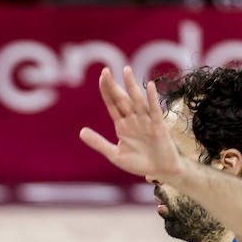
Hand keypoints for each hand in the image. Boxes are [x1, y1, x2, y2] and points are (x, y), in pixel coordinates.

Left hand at [79, 65, 183, 182]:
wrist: (161, 171)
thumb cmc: (139, 163)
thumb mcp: (115, 155)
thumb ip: (99, 143)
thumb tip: (81, 131)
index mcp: (122, 126)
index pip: (112, 105)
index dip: (106, 91)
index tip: (101, 77)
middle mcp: (133, 120)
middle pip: (122, 99)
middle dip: (114, 86)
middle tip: (106, 70)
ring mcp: (146, 121)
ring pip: (137, 101)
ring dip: (131, 86)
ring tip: (126, 71)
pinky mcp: (158, 126)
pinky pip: (154, 110)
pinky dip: (152, 99)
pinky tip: (149, 86)